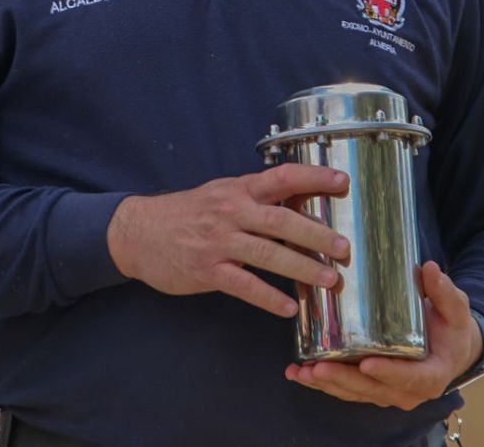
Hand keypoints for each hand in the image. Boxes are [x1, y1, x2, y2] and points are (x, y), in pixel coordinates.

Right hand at [106, 163, 350, 316]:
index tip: (342, 181)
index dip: (313, 177)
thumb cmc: (188, 213)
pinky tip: (288, 307)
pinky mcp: (207, 270)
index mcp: (238, 190)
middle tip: (344, 248)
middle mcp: (231, 212)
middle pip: (281, 220)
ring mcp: (218, 242)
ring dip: (301, 268)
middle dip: (316, 233)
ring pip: (267, 254)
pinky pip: (244, 285)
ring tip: (329, 280)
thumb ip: (255, 197)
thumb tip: (300, 198)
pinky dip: (268, 297)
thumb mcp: (221, 193)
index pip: (281, 177)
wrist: (139, 232)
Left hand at [285, 261, 483, 409]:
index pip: (410, 377)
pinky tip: (299, 373)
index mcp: (432, 375)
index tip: (367, 363)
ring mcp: (388, 393)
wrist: (450, 347)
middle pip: (373, 389)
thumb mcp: (456, 308)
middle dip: (344, 379)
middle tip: (318, 367)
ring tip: (302, 371)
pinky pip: (346, 390)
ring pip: (355, 392)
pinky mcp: (373, 388)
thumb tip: (430, 268)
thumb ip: (444, 290)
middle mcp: (409, 392)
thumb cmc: (452, 328)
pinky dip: (323, 384)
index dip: (388, 372)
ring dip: (327, 384)